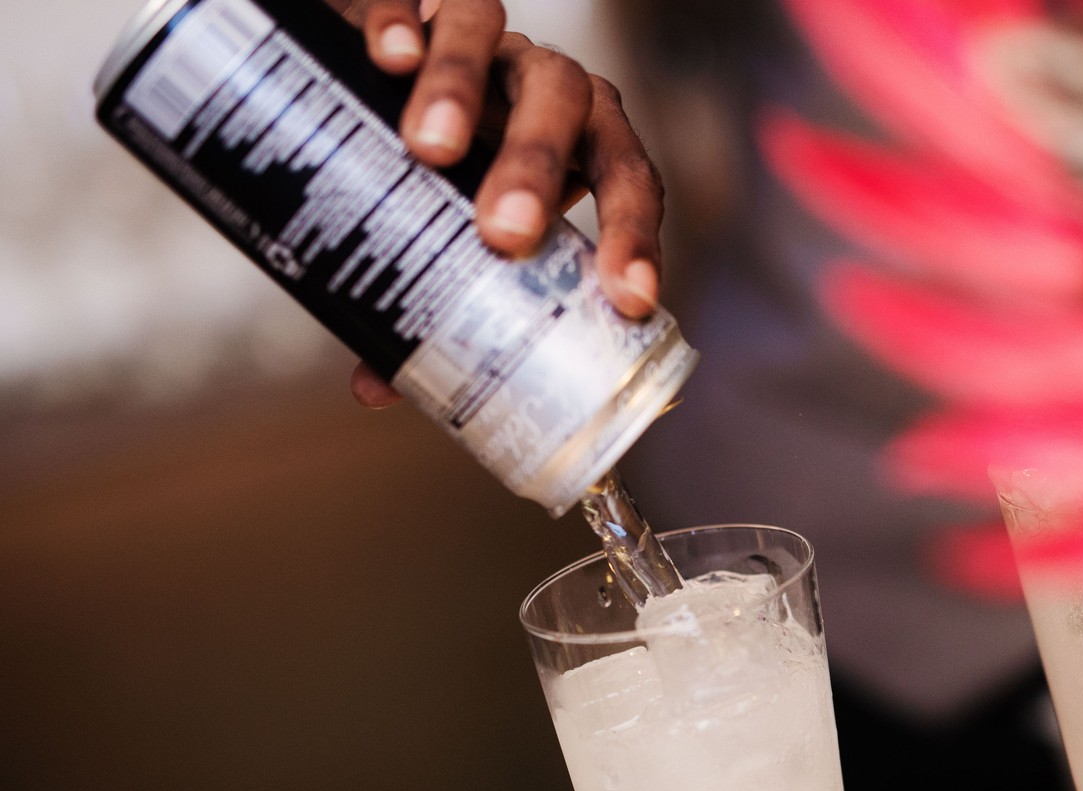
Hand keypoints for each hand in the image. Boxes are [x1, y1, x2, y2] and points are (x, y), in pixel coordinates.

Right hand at [340, 0, 663, 407]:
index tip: (628, 300)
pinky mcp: (415, 3)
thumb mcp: (446, 232)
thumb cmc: (439, 172)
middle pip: (566, 105)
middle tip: (503, 233)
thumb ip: (429, 297)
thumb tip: (378, 389)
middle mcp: (543, 83)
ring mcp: (483, 37)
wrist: (379, 70)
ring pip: (492, 36)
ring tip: (431, 150)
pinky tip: (388, 59)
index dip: (634, 237)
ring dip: (466, 89)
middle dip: (539, 167)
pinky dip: (404, 20)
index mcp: (581, 142)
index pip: (628, 181)